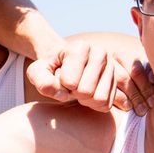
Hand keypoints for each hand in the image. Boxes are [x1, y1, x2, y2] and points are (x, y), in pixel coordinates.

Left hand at [27, 38, 151, 113]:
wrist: (65, 65)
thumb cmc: (50, 68)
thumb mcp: (37, 72)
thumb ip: (41, 81)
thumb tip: (63, 95)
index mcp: (79, 47)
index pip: (70, 82)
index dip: (60, 86)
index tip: (59, 77)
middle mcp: (99, 52)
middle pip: (86, 91)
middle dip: (74, 94)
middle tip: (69, 87)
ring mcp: (111, 66)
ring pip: (100, 99)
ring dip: (85, 101)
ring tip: (79, 90)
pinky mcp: (117, 80)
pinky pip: (107, 104)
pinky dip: (95, 105)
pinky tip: (88, 95)